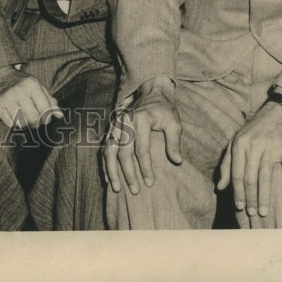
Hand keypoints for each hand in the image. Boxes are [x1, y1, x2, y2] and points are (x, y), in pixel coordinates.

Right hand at [0, 67, 62, 129]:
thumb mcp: (37, 86)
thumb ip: (49, 101)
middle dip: (36, 123)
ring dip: (24, 122)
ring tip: (22, 114)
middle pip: (33, 119)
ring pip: (21, 124)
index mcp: (31, 84)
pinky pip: (10, 123)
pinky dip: (13, 121)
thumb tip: (59, 116)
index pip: (45, 110)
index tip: (45, 118)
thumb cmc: (21, 82)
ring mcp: (6, 98)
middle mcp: (18, 91)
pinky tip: (12, 112)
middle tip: (35, 120)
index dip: (47, 118)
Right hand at [104, 78, 182, 195]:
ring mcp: (115, 124)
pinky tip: (108, 176)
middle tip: (135, 190)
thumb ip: (174, 141)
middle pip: (122, 151)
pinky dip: (105, 162)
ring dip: (111, 170)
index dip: (145, 168)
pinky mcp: (111, 127)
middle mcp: (124, 121)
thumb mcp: (174, 123)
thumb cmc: (164, 110)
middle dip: (127, 173)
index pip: (141, 149)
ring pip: (108, 149)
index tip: (150, 183)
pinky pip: (105, 146)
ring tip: (117, 188)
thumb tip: (177, 161)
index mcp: (141, 119)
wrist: (149, 91)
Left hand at [218, 100, 281, 217]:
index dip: (237, 192)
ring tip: (264, 212)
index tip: (238, 207)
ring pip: (266, 177)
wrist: (278, 113)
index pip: (237, 174)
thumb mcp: (236, 143)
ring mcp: (271, 147)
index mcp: (239, 144)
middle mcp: (253, 146)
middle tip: (252, 213)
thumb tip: (220, 187)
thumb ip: (227, 165)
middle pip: (250, 178)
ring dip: (265, 197)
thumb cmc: (254, 131)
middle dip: (250, 198)